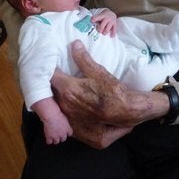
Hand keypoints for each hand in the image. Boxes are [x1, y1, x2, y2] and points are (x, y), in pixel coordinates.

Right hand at [43, 111, 72, 144]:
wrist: (51, 116)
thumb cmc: (57, 114)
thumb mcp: (65, 118)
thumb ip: (66, 124)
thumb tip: (65, 125)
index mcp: (68, 128)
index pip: (70, 133)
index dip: (67, 133)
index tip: (65, 131)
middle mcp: (63, 134)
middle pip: (63, 139)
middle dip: (61, 137)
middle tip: (58, 134)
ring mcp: (56, 136)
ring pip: (56, 142)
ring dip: (54, 139)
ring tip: (53, 135)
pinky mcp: (49, 137)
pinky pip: (49, 142)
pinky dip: (48, 140)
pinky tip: (48, 137)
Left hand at [51, 40, 169, 147]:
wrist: (128, 111)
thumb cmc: (113, 90)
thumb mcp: (98, 71)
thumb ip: (83, 58)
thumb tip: (74, 44)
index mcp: (68, 91)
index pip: (50, 78)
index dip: (51, 72)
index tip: (52, 67)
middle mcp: (65, 108)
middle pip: (51, 95)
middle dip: (53, 88)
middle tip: (59, 80)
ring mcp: (70, 123)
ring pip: (57, 111)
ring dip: (58, 103)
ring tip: (65, 96)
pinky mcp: (78, 134)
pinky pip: (66, 124)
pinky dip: (67, 117)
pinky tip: (74, 112)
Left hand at [91, 9, 116, 36]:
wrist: (111, 14)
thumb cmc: (103, 16)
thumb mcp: (100, 15)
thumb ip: (96, 20)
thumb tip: (91, 24)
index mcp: (102, 15)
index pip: (98, 17)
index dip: (95, 19)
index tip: (92, 21)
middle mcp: (107, 18)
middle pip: (103, 24)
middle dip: (100, 29)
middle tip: (99, 30)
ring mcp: (111, 21)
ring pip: (108, 28)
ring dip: (105, 32)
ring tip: (104, 33)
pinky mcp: (114, 24)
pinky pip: (114, 29)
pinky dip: (113, 33)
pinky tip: (111, 36)